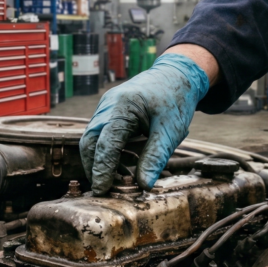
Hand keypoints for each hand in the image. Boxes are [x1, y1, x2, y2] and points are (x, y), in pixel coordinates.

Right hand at [80, 53, 209, 194]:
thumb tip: (144, 185)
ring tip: (117, 181)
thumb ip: (155, 158)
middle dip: (94, 168)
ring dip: (99, 161)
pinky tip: (122, 166)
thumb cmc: (175, 99)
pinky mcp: (108, 112)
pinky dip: (107, 152)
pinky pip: (101, 134)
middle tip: (104, 190)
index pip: (106, 144)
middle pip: (90, 142)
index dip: (102, 169)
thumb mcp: (171, 131)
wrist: (176, 75)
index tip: (101, 191)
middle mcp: (108, 105)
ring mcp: (105, 107)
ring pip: (92, 139)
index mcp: (123, 106)